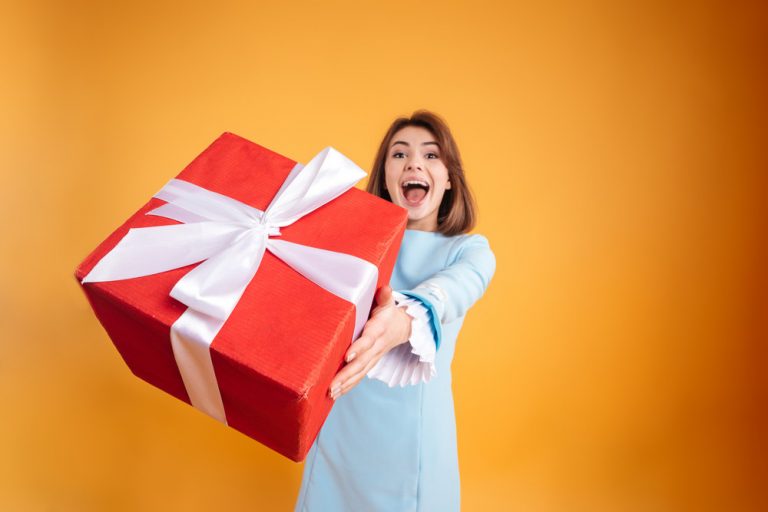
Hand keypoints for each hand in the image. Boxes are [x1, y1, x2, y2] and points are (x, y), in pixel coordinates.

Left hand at [328, 285, 411, 399]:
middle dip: (347, 375)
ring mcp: (374, 357)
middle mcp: (376, 347)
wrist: (401, 327)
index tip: (347, 356)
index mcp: (379, 330)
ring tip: (331, 392)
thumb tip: (385, 289)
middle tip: (332, 385)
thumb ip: (385, 297)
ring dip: (346, 384)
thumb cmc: (388, 312)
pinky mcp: (370, 363)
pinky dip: (348, 386)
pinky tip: (336, 394)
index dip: (359, 348)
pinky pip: (359, 376)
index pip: (368, 340)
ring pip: (360, 373)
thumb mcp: (388, 303)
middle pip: (362, 363)